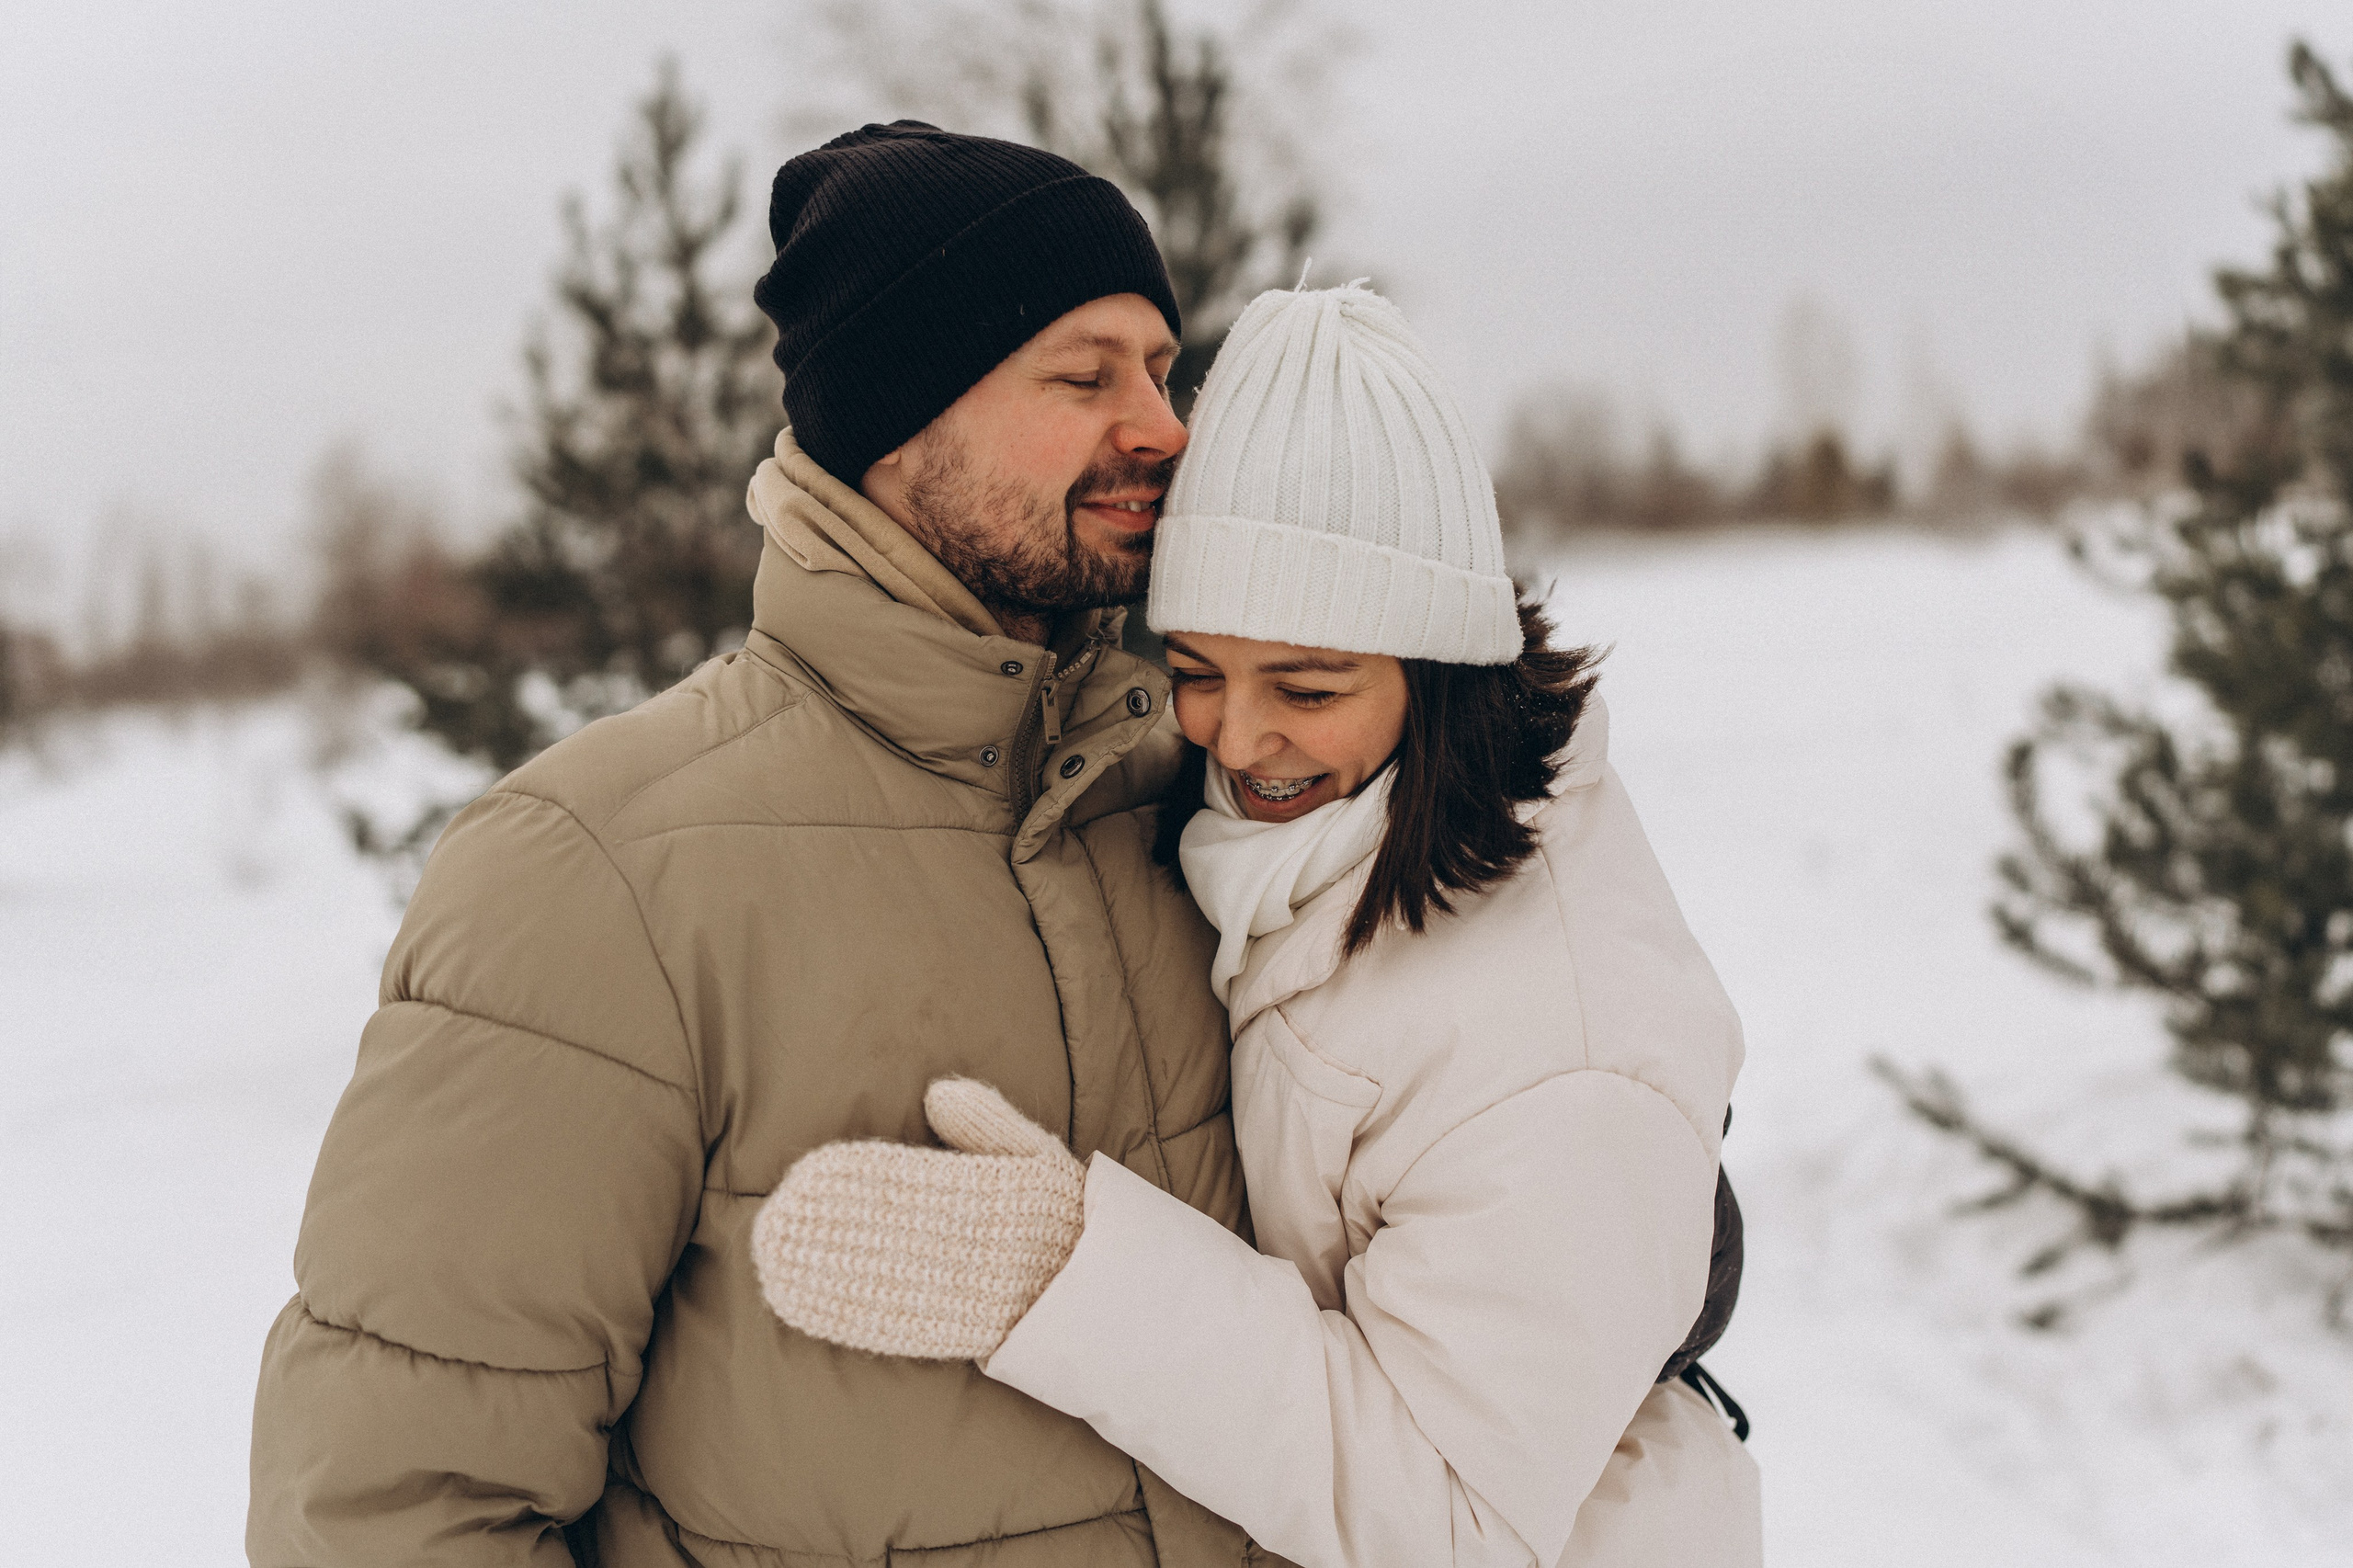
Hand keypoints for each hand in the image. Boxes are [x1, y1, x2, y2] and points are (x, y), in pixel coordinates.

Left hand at [751, 1078, 1085, 1360]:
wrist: (1107, 1292)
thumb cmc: (1066, 1215)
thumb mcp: (1039, 1156)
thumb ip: (990, 1124)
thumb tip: (936, 1092)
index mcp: (999, 1197)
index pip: (918, 1186)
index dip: (859, 1183)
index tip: (808, 1175)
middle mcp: (984, 1249)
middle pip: (896, 1239)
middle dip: (830, 1233)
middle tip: (772, 1225)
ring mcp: (974, 1294)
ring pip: (892, 1284)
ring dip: (827, 1278)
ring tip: (773, 1267)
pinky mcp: (965, 1333)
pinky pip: (903, 1327)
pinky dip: (853, 1320)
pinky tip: (809, 1311)